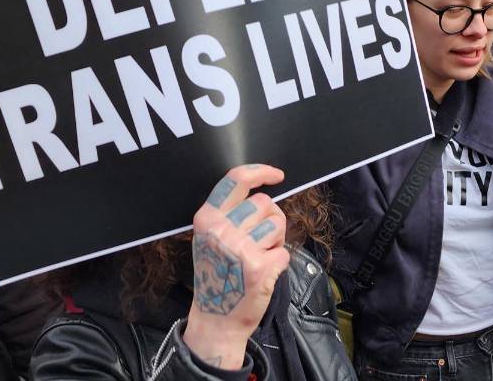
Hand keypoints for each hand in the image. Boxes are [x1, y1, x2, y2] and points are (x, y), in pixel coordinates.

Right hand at [184, 165, 289, 369]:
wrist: (216, 319)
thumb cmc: (217, 276)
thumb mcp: (209, 239)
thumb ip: (229, 214)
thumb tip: (264, 194)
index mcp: (207, 219)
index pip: (236, 180)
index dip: (261, 172)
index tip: (277, 175)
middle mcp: (221, 230)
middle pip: (265, 203)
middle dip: (271, 218)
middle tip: (259, 241)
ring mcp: (240, 248)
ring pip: (277, 224)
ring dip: (275, 240)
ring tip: (259, 257)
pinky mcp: (259, 267)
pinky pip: (284, 251)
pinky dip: (279, 262)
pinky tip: (263, 274)